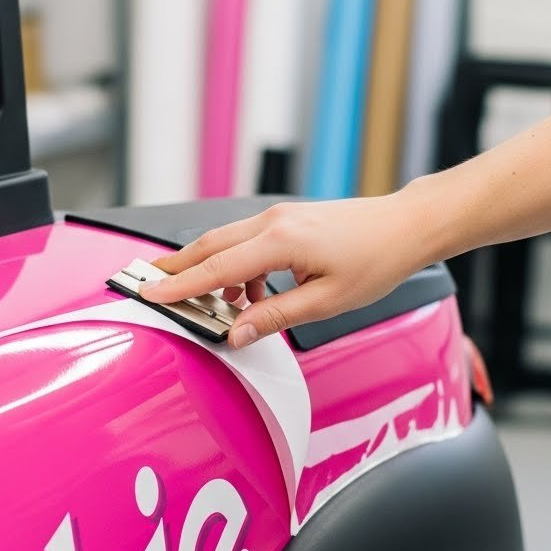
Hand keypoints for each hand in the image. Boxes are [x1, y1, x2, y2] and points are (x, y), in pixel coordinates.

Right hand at [139, 192, 434, 347]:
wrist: (406, 227)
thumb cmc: (376, 259)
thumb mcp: (325, 302)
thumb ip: (274, 317)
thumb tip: (234, 334)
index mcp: (280, 241)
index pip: (217, 268)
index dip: (180, 284)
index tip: (149, 292)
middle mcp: (273, 222)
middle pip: (209, 246)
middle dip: (176, 268)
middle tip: (145, 283)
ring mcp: (278, 217)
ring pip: (225, 242)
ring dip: (209, 272)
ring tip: (210, 307)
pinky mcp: (286, 220)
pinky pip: (246, 242)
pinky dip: (235, 268)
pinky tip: (249, 294)